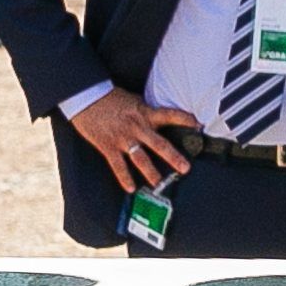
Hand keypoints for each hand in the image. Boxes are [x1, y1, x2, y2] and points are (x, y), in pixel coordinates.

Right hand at [69, 88, 196, 193]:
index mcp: (145, 113)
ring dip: (150, 172)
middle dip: (173, 157)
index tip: (199, 126)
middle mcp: (137, 127)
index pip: (170, 115)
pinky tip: (131, 188)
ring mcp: (123, 139)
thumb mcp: (134, 100)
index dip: (185, 119)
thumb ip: (147, 111)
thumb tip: (161, 117)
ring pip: (140, 158)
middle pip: (159, 144)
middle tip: (185, 168)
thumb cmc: (111, 98)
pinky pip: (118, 165)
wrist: (86, 97)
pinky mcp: (108, 146)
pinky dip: (124, 177)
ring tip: (159, 183)